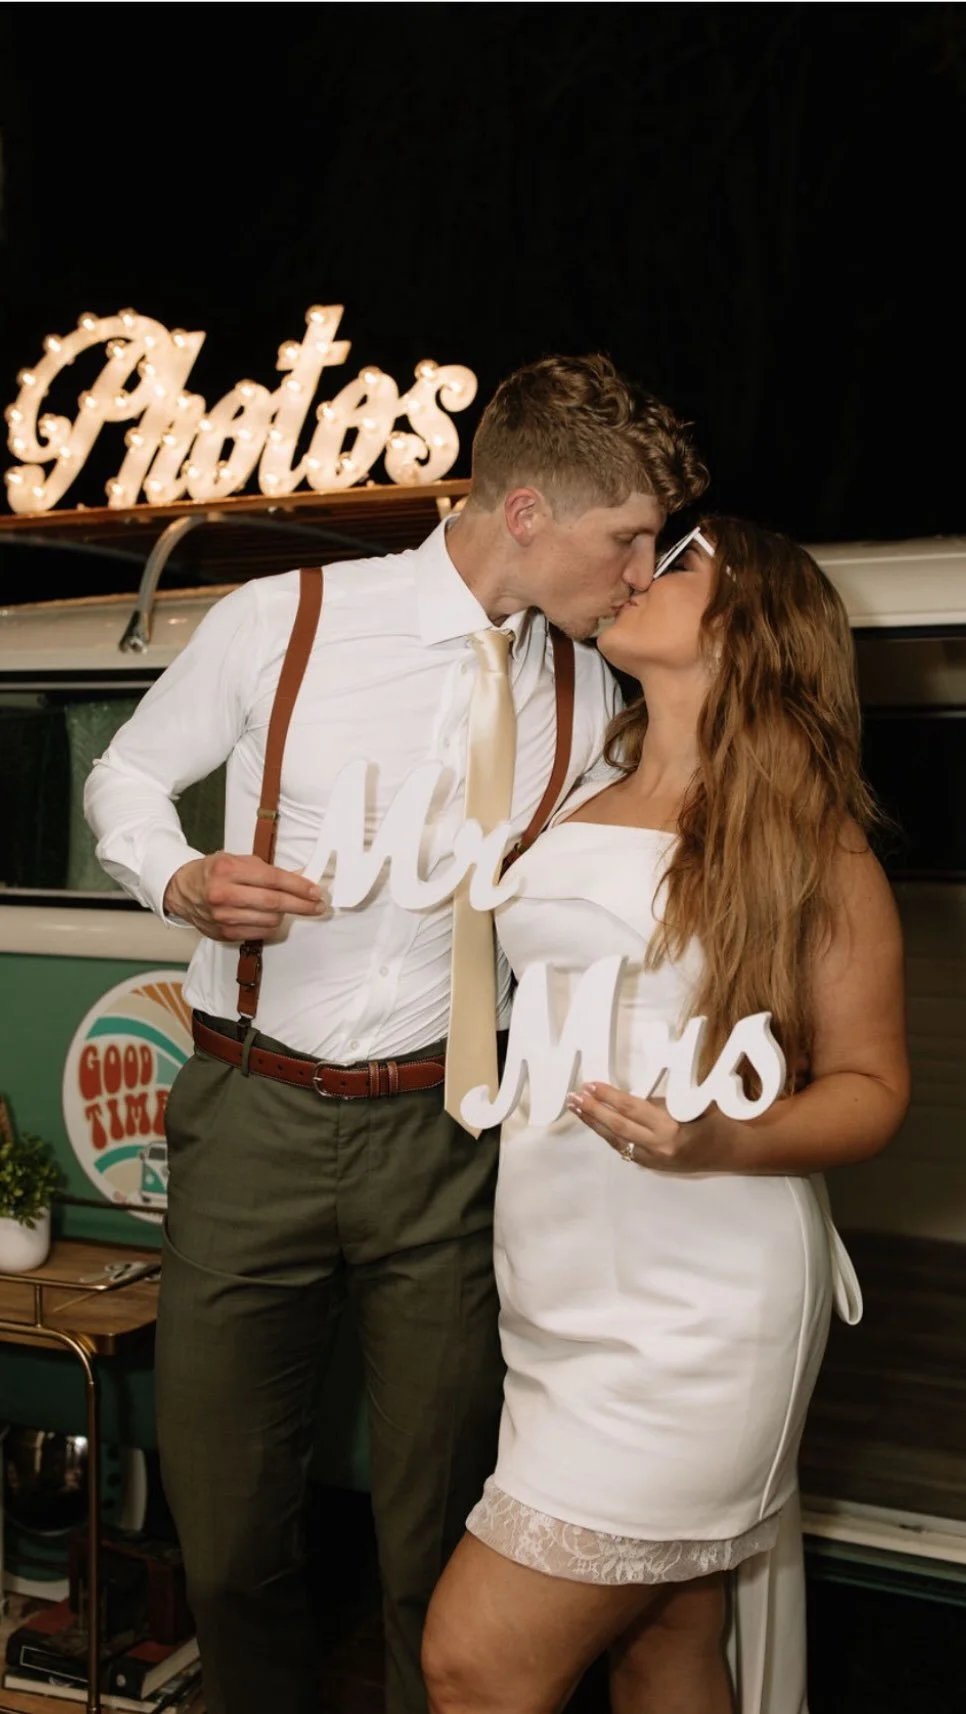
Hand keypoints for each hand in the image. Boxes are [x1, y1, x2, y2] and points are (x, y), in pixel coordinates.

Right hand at [163, 852, 330, 942]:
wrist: (183, 890)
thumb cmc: (215, 872)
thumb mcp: (238, 861)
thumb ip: (269, 870)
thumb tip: (301, 878)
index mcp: (228, 870)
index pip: (272, 880)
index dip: (298, 887)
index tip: (315, 891)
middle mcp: (223, 894)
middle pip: (273, 903)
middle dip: (301, 905)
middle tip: (318, 906)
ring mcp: (222, 917)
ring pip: (269, 920)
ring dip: (285, 915)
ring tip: (289, 907)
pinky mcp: (224, 933)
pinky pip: (259, 932)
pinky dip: (271, 925)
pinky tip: (273, 917)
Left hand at [565, 1083, 736, 1173]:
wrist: (730, 1150)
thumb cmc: (714, 1120)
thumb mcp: (688, 1103)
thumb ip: (657, 1103)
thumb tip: (623, 1097)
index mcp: (669, 1129)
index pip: (631, 1109)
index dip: (608, 1096)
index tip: (591, 1085)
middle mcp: (658, 1148)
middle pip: (617, 1127)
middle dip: (593, 1111)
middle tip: (574, 1097)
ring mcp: (653, 1160)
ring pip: (616, 1140)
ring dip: (595, 1123)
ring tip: (577, 1108)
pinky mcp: (651, 1165)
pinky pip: (624, 1147)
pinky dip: (608, 1134)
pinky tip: (595, 1123)